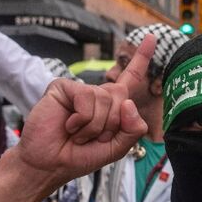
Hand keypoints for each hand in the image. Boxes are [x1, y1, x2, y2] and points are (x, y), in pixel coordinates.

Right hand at [15, 35, 153, 182]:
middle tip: (91, 138)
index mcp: (111, 106)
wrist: (49, 164)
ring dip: (93, 126)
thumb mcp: (115, 149)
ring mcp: (80, 90)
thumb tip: (129, 104)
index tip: (152, 37)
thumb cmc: (78, 156)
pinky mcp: (63, 88)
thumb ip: (132, 130)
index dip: (142, 58)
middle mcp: (97, 94)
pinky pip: (86, 98)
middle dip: (110, 126)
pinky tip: (68, 125)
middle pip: (122, 99)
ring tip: (77, 134)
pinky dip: (81, 119)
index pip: (130, 78)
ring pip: (105, 101)